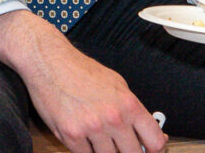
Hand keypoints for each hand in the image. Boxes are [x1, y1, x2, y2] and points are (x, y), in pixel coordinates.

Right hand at [0, 9, 166, 152]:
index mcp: (129, 104)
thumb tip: (150, 134)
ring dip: (104, 150)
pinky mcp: (71, 135)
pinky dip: (85, 149)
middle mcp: (113, 118)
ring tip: (95, 134)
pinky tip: (82, 134)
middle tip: (117, 142)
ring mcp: (92, 128)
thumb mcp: (116, 84)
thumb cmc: (81, 70)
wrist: (49, 61)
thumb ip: (133, 111)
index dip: (154, 149)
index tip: (148, 150)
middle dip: (126, 150)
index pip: (155, 142)